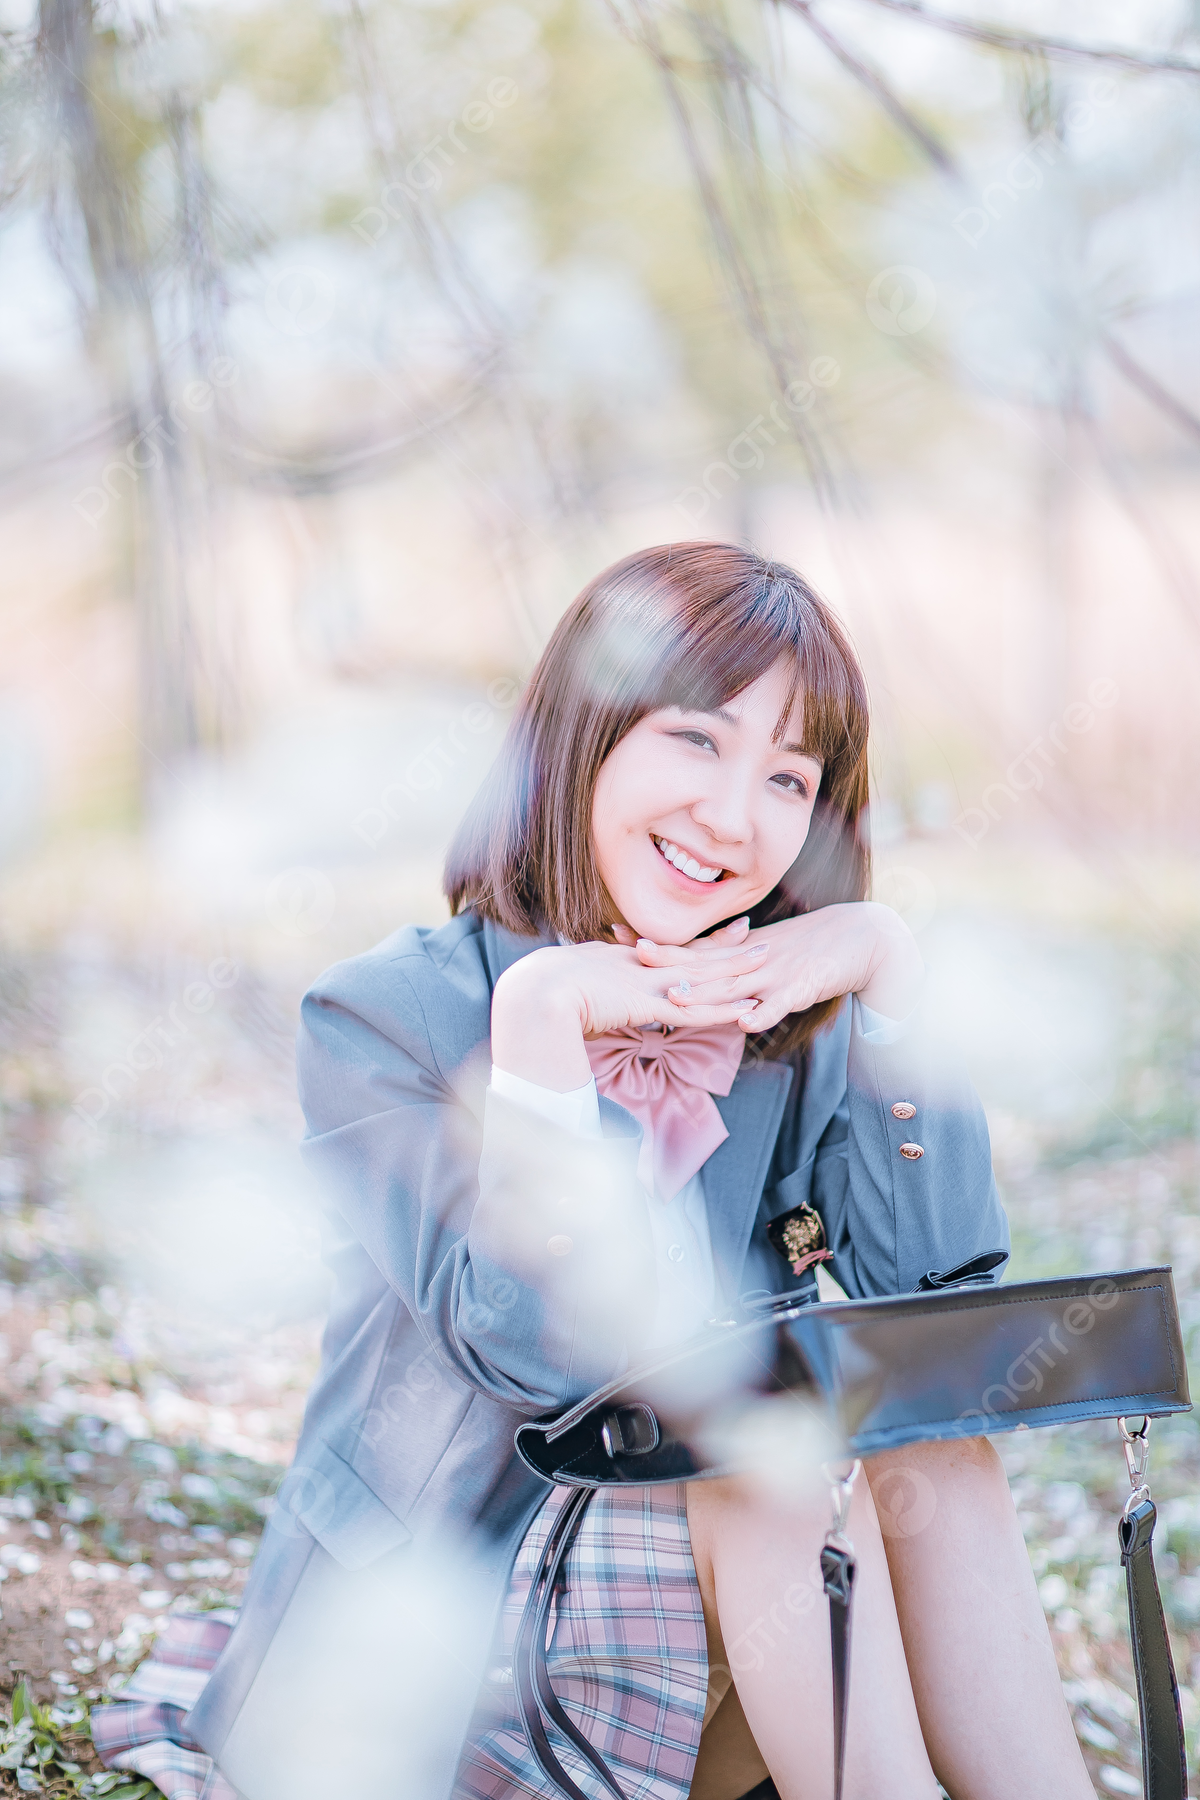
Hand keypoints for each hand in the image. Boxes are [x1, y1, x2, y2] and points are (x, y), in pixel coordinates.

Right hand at [490, 934, 768, 1089]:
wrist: (537, 993)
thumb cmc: (542, 994)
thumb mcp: (569, 988)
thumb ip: (587, 993)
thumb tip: (586, 1003)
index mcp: (621, 961)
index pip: (668, 950)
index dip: (695, 944)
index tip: (719, 932)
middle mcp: (640, 967)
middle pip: (692, 955)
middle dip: (725, 948)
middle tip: (755, 935)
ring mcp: (647, 984)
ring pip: (703, 978)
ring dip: (736, 972)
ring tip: (767, 961)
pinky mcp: (650, 1006)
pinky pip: (697, 1009)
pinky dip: (724, 1009)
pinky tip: (747, 1008)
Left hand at [626, 903, 923, 1033]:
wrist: (861, 937)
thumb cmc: (809, 948)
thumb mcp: (763, 953)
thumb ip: (730, 966)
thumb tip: (692, 980)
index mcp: (740, 952)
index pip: (693, 950)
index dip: (660, 947)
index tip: (621, 936)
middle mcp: (751, 960)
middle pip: (705, 964)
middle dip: (670, 963)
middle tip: (633, 956)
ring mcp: (775, 974)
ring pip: (736, 986)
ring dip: (706, 993)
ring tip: (675, 999)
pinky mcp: (803, 989)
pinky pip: (781, 1004)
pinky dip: (764, 1013)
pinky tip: (746, 1023)